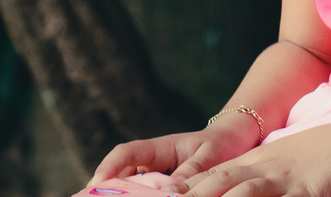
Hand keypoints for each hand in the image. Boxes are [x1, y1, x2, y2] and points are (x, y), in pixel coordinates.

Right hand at [89, 113, 261, 185]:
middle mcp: (151, 160)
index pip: (126, 152)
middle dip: (103, 189)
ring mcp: (154, 174)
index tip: (97, 184)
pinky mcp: (161, 186)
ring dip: (117, 196)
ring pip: (127, 186)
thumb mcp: (212, 154)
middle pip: (118, 173)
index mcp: (160, 146)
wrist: (233, 140)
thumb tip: (173, 189)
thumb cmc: (222, 143)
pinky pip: (143, 194)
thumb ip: (193, 169)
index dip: (109, 167)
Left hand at [166, 119, 330, 196]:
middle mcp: (260, 170)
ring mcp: (281, 180)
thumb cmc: (314, 160)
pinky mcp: (304, 192)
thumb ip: (245, 180)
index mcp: (250, 164)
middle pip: (215, 185)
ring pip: (241, 194)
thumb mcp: (274, 165)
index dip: (177, 191)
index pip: (205, 179)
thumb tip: (216, 190)